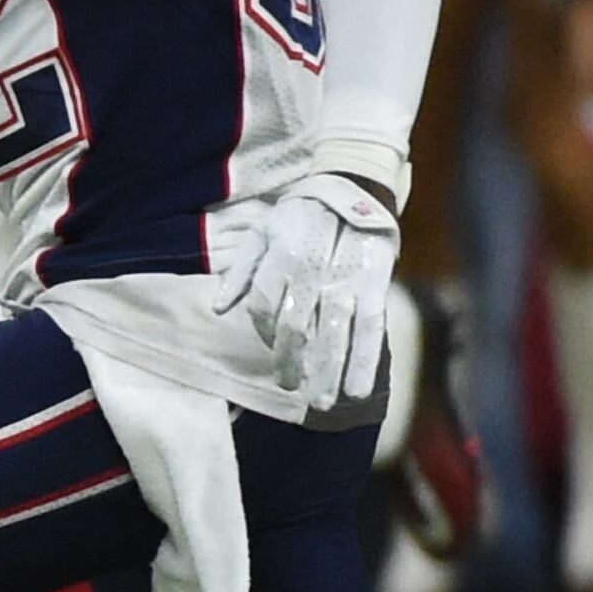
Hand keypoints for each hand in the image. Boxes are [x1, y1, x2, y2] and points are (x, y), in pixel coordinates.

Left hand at [221, 171, 399, 415]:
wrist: (355, 189)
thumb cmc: (301, 216)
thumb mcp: (263, 232)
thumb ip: (241, 271)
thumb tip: (218, 308)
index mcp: (281, 255)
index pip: (264, 304)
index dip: (265, 331)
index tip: (272, 348)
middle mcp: (312, 269)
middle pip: (296, 325)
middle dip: (291, 361)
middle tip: (288, 388)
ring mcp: (345, 279)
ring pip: (333, 333)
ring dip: (326, 371)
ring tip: (320, 402)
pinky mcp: (374, 285)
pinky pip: (370, 329)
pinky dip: (363, 361)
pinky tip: (358, 390)